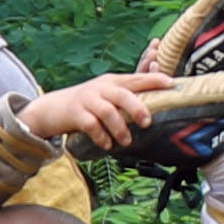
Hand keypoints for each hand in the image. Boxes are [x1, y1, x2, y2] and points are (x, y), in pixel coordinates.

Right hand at [20, 72, 148, 155]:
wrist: (52, 108)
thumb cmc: (87, 105)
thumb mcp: (106, 96)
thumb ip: (126, 99)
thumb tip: (156, 110)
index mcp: (113, 82)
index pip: (136, 78)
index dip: (154, 79)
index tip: (171, 84)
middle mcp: (101, 88)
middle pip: (122, 94)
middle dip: (137, 108)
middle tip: (147, 122)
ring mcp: (87, 100)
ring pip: (107, 111)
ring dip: (119, 128)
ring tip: (126, 141)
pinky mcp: (75, 114)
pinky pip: (91, 125)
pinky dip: (101, 136)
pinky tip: (107, 146)